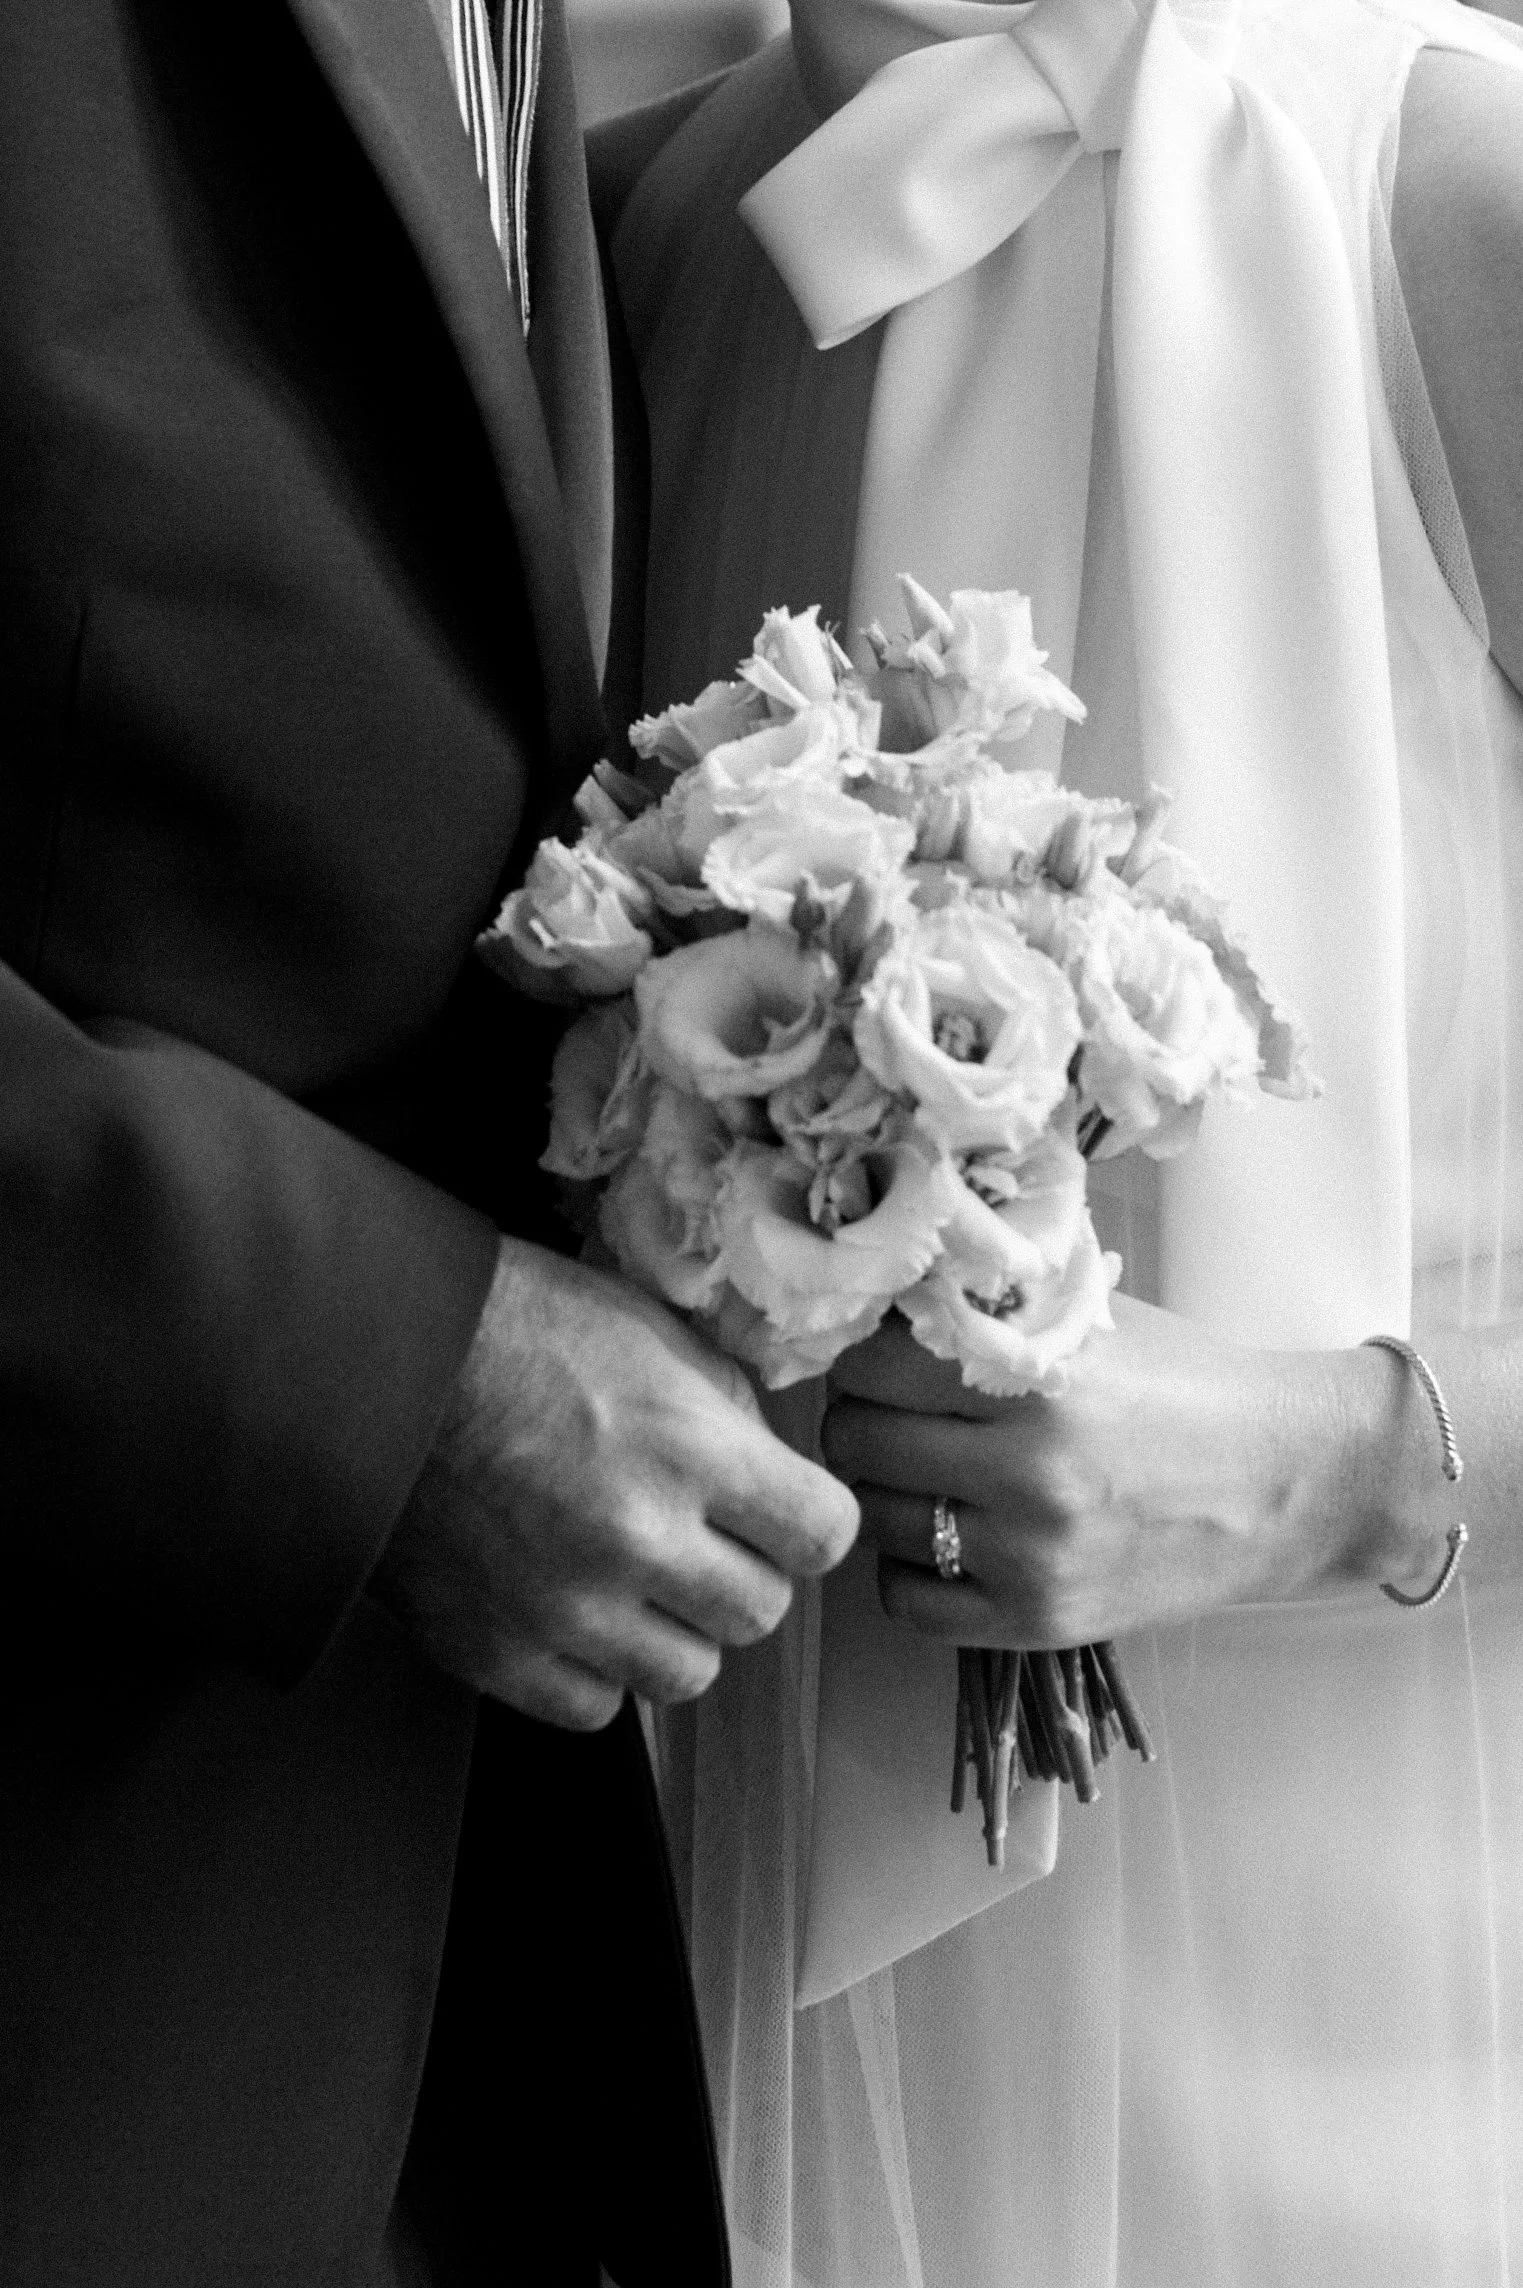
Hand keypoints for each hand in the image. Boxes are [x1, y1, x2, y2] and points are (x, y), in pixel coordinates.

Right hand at [375, 1238, 858, 1727]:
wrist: (362, 1364)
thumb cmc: (500, 1324)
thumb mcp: (639, 1325)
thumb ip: (720, 1401)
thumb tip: (762, 1461)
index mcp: (689, 1448)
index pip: (822, 1534)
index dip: (806, 1521)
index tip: (782, 1512)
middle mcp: (639, 1541)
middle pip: (761, 1611)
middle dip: (741, 1572)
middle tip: (699, 1538)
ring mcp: (566, 1611)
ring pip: (687, 1674)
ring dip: (674, 1630)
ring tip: (633, 1579)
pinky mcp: (495, 1655)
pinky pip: (595, 1707)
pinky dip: (595, 1669)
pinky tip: (571, 1612)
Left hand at [821, 1299, 1429, 1645]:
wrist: (1288, 1483)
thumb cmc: (1187, 1384)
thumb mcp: (1091, 1322)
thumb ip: (990, 1311)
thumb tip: (880, 1293)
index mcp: (1039, 1382)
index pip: (871, 1363)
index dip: (863, 1353)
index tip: (879, 1353)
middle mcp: (1028, 1474)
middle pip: (856, 1441)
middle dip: (860, 1417)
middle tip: (890, 1410)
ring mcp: (1031, 1557)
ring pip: (873, 1519)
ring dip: (885, 1491)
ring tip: (928, 1470)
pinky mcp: (1039, 1620)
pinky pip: (907, 1600)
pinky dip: (912, 1568)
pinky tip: (951, 1535)